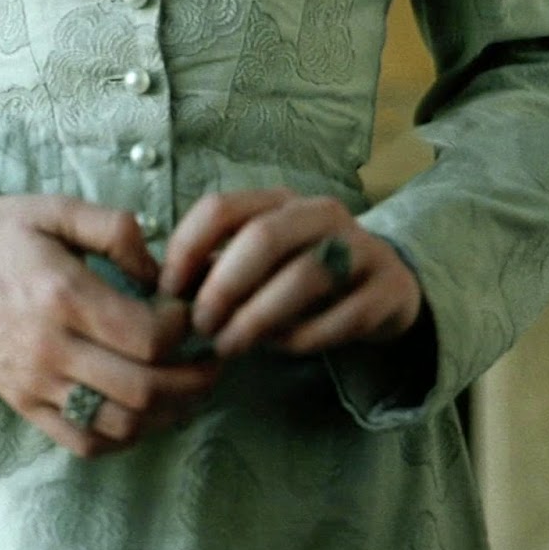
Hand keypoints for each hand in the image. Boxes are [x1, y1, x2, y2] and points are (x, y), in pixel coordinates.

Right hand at [0, 195, 220, 457]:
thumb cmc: (2, 234)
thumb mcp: (55, 209)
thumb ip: (114, 228)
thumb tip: (159, 270)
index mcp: (62, 294)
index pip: (146, 336)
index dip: (184, 331)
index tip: (192, 312)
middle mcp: (50, 348)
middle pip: (142, 389)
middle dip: (193, 380)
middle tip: (214, 360)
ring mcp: (36, 384)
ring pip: (119, 424)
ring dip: (168, 414)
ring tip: (192, 390)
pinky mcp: (25, 405)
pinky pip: (84, 441)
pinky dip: (125, 437)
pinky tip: (148, 414)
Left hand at [159, 188, 421, 358]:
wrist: (387, 285)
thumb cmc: (301, 274)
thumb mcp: (259, 260)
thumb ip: (216, 267)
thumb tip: (160, 292)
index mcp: (279, 200)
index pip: (222, 208)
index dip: (187, 248)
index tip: (167, 290)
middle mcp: (321, 214)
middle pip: (264, 236)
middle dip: (224, 284)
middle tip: (201, 325)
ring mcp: (360, 249)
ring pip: (304, 276)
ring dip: (258, 317)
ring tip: (230, 345)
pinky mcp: (387, 291)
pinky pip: (341, 317)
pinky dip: (302, 337)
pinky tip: (279, 349)